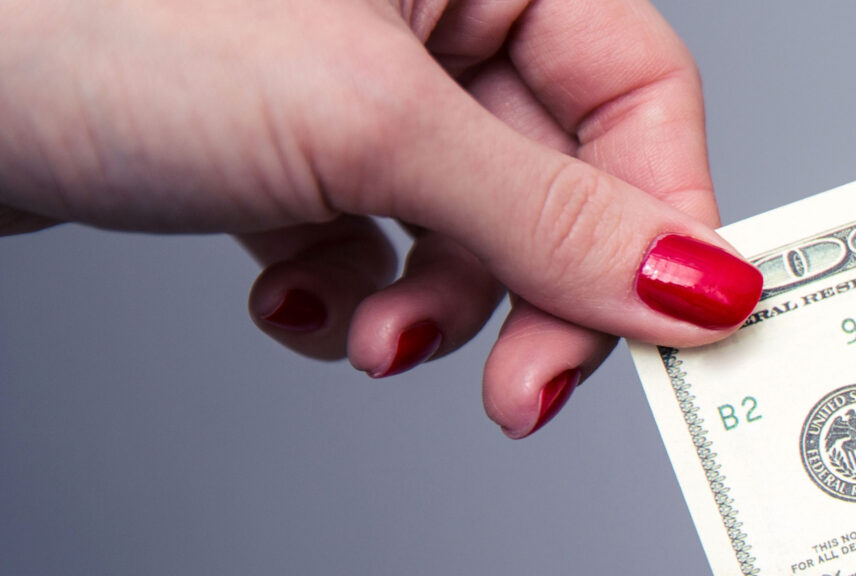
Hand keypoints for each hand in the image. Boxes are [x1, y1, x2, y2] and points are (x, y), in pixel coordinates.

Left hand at [0, 0, 760, 437]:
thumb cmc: (91, 17)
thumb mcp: (367, 127)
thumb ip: (548, 214)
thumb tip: (698, 281)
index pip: (639, 88)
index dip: (662, 215)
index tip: (670, 329)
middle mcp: (426, 1)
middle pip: (557, 173)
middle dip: (532, 292)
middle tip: (524, 389)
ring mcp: (346, 73)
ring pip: (464, 226)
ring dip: (431, 310)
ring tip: (366, 337)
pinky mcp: (272, 141)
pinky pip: (368, 244)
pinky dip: (341, 295)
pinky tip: (288, 299)